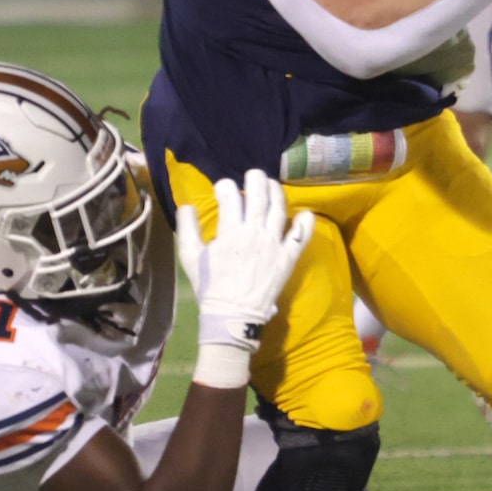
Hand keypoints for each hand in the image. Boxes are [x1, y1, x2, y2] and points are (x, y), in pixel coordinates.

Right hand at [182, 171, 312, 383]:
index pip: (230, 197)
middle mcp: (254, 233)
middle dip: (256, 179)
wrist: (232, 315)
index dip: (225, 187)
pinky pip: (300, 236)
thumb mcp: (191, 258)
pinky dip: (304, 223)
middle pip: (259, 196)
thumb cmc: (210, 286)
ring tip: (272, 185)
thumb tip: (186, 206)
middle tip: (253, 175)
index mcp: (230, 232)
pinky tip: (304, 213)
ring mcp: (274, 244)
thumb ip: (188, 229)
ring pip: (279, 210)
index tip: (223, 188)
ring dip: (277, 192)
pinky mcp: (288, 257)